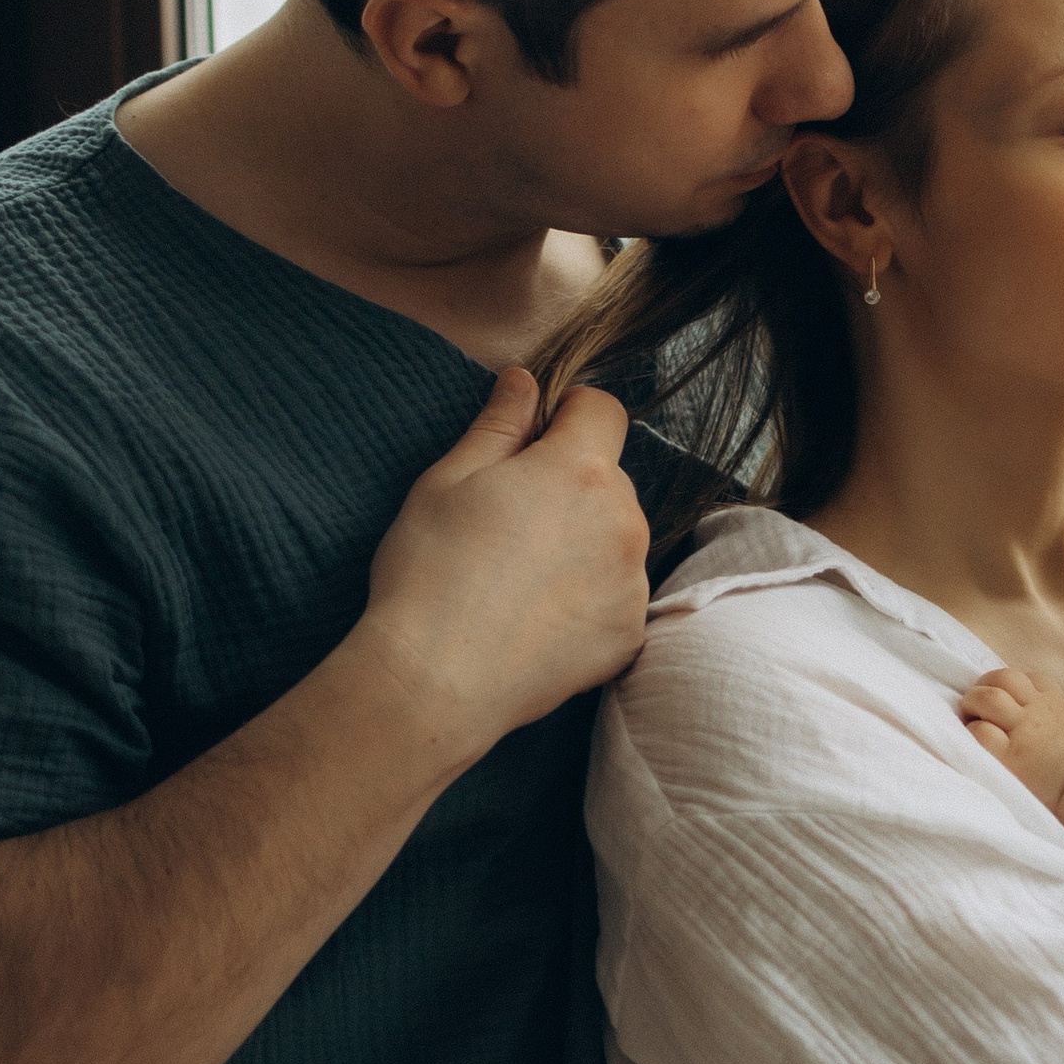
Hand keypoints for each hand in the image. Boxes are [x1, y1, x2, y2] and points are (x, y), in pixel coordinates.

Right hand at [356, 369, 651, 763]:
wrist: (436, 682)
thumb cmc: (430, 573)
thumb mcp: (448, 480)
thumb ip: (499, 424)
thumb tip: (526, 382)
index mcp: (580, 471)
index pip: (604, 410)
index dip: (569, 414)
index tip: (535, 438)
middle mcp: (623, 522)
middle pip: (610, 479)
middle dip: (571, 485)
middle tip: (509, 520)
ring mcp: (633, 583)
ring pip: (616, 539)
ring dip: (584, 542)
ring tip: (518, 576)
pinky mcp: (629, 635)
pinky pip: (617, 596)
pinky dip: (587, 598)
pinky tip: (535, 616)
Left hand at [960, 666, 1063, 814]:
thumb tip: (1059, 722)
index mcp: (1054, 703)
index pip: (1030, 678)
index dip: (1015, 685)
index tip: (1009, 700)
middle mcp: (1035, 711)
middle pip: (1002, 678)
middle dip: (985, 686)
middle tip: (978, 705)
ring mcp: (1021, 731)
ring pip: (986, 697)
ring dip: (973, 703)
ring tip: (970, 718)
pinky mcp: (1009, 757)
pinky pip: (980, 732)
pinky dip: (973, 733)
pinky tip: (975, 743)